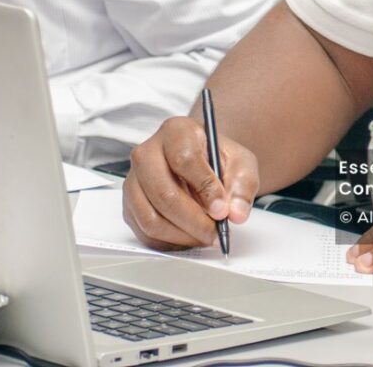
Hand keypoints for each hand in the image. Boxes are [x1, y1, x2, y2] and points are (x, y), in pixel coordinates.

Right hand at [123, 116, 258, 250]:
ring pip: (151, 217)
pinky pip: (145, 233)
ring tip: (206, 236)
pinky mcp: (129, 205)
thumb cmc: (217, 160)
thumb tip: (236, 213)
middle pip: (163, 192)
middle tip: (215, 232)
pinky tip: (191, 237)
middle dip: (193, 220)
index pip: (184, 159)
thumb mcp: (241, 163)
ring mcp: (134, 180)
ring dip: (182, 235)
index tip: (222, 209)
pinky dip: (171, 242)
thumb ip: (243, 185)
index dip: (205, 188)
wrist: (200, 163)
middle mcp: (147, 152)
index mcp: (176, 131)